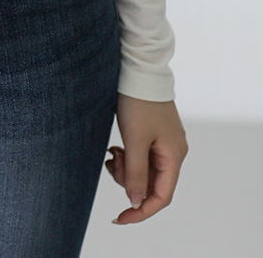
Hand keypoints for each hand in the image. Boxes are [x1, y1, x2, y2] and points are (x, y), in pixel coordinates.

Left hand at [105, 93, 188, 224]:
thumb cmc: (138, 102)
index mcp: (174, 156)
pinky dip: (128, 156)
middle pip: (151, 183)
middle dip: (128, 180)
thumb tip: (136, 201)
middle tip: (112, 162)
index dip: (141, 211)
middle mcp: (173, 151)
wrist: (138, 70)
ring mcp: (164, 142)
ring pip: (144, 170)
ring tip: (113, 152)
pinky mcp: (154, 133)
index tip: (119, 218)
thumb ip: (136, 173)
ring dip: (126, 168)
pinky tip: (116, 148)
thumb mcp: (134, 140)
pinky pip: (141, 156)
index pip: (161, 196)